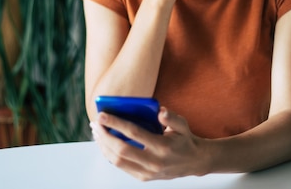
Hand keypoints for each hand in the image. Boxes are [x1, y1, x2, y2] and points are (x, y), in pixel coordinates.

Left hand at [90, 107, 207, 180]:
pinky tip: (105, 145)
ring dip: (104, 146)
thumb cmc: (185, 140)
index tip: (103, 115)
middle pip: (121, 149)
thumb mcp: (182, 125)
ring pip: (118, 161)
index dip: (116, 123)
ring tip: (97, 133)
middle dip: (104, 135)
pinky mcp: (144, 178)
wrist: (194, 162)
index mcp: (163, 146)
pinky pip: (122, 167)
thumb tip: (160, 111)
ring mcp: (148, 172)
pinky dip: (110, 155)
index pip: (134, 133)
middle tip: (96, 123)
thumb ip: (171, 117)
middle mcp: (154, 161)